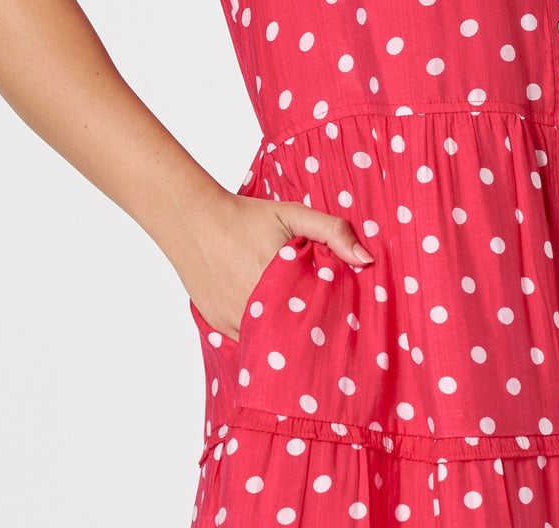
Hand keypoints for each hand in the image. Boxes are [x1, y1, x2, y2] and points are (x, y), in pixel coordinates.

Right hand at [186, 192, 374, 343]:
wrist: (192, 220)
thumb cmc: (246, 216)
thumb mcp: (292, 214)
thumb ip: (332, 232)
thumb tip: (366, 261)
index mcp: (282, 285)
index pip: (319, 319)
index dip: (334, 323)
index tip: (347, 325)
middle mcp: (256, 310)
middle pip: (295, 337)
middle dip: (311, 336)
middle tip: (329, 338)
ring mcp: (235, 321)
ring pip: (270, 344)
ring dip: (285, 340)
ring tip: (301, 333)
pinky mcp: (219, 325)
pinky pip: (247, 342)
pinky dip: (260, 337)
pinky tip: (271, 326)